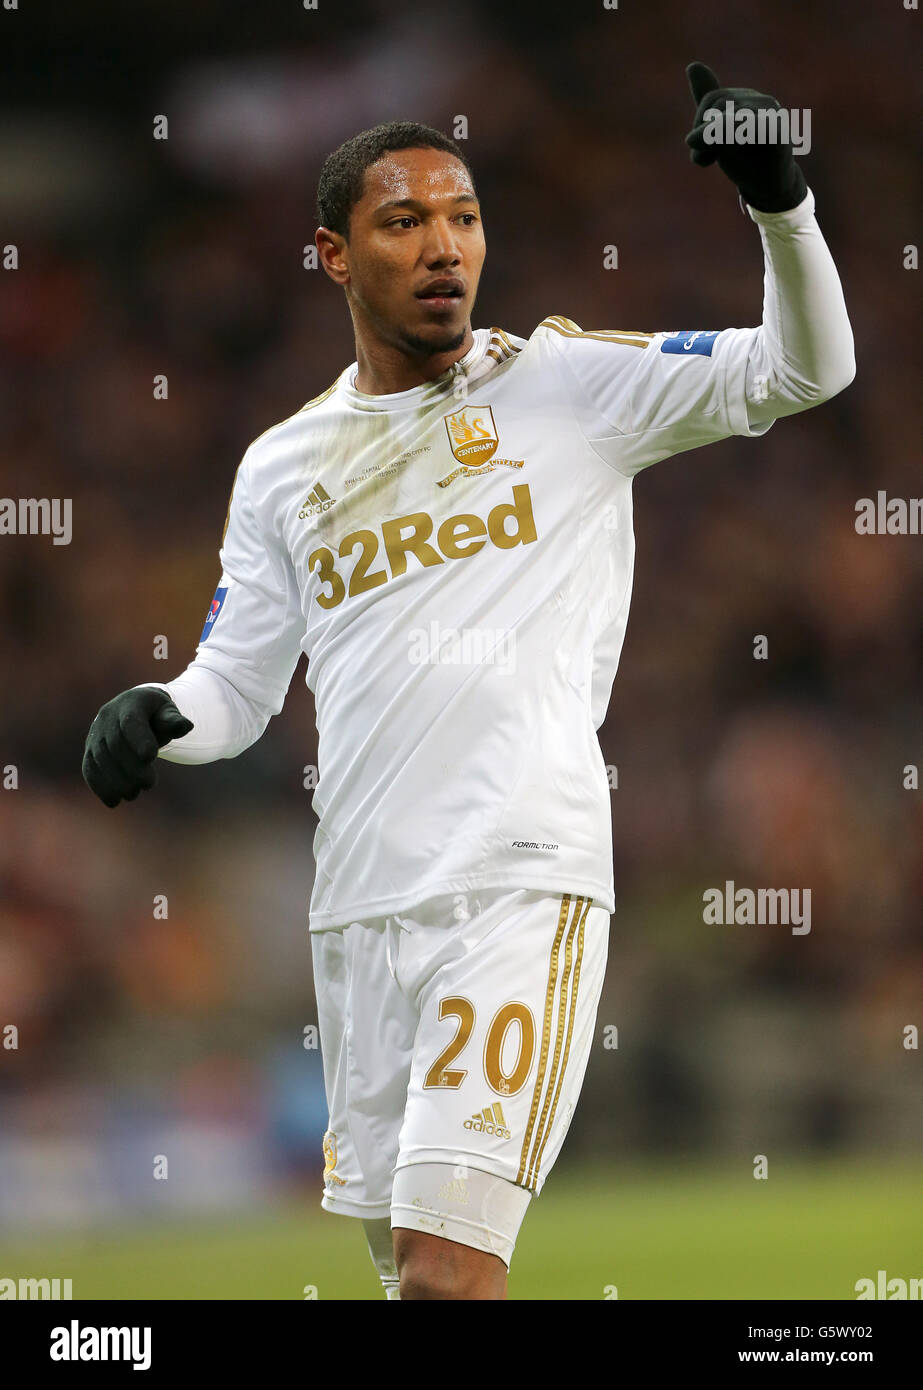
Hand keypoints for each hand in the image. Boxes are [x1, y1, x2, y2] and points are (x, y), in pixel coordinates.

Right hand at [82, 687, 193, 806]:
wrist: (133, 711)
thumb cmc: (156, 715)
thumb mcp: (168, 713)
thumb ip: (174, 721)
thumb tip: (186, 726)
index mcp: (130, 703)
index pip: (131, 722)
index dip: (139, 739)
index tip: (151, 757)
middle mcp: (108, 716)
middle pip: (115, 744)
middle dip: (130, 767)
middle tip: (148, 785)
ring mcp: (96, 733)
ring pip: (99, 758)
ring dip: (115, 780)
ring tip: (133, 795)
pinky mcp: (90, 749)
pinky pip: (89, 767)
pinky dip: (99, 786)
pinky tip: (113, 801)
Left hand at [685, 61, 807, 212]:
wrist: (770, 187)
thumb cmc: (745, 159)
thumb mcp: (717, 135)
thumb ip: (706, 109)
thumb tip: (692, 65)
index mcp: (747, 99)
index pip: (713, 98)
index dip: (700, 122)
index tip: (695, 146)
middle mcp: (762, 102)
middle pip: (720, 104)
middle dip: (704, 131)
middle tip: (704, 159)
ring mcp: (772, 117)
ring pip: (732, 117)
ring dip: (713, 139)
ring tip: (710, 159)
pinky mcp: (778, 136)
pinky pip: (755, 129)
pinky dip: (738, 133)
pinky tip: (735, 141)